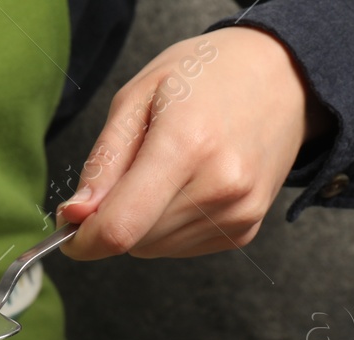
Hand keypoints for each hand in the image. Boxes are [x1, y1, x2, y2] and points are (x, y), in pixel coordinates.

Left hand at [60, 27, 329, 259]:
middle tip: (133, 168)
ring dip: (143, 221)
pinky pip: (179, 247)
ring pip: (153, 248)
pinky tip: (188, 185)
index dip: (83, 240)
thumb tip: (74, 216)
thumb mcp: (138, 98)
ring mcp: (238, 212)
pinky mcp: (245, 229)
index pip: (120, 228)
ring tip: (169, 168)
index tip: (69, 227)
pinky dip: (169, 225)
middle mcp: (219, 186)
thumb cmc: (207, 77)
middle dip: (114, 217)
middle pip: (133, 240)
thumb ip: (102, 163)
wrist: (284, 78)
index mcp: (187, 144)